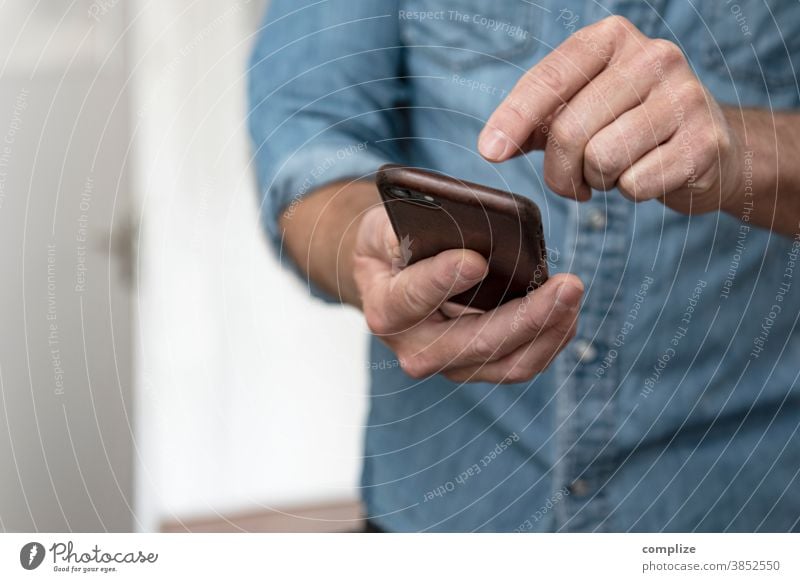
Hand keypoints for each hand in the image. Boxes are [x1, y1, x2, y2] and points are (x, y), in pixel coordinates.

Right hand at [352, 207, 583, 383]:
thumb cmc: (390, 248)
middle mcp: (415, 348)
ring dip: (549, 332)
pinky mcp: (478, 366)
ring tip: (574, 294)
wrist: (388, 281)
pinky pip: (521, 363)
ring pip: (508, 364)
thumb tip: (464, 229)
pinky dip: (550, 339)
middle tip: (568, 285)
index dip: (444, 280)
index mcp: (386, 310)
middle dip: (528, 317)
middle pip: (476, 344)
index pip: (413, 298)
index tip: (477, 261)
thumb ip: (411, 230)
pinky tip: (568, 310)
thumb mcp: (386, 228)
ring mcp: (450, 364)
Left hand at [478, 15, 742, 214]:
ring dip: (596, 179)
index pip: (549, 78)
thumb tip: (493, 145)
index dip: (514, 118)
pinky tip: (646, 175)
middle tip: (571, 180)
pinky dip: (631, 191)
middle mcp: (653, 56)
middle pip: (570, 130)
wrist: (707, 144)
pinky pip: (636, 183)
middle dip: (560, 170)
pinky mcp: (705, 140)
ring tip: (613, 170)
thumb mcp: (577, 110)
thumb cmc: (628, 125)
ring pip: (602, 158)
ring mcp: (685, 96)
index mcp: (611, 39)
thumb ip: (535, 122)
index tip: (490, 152)